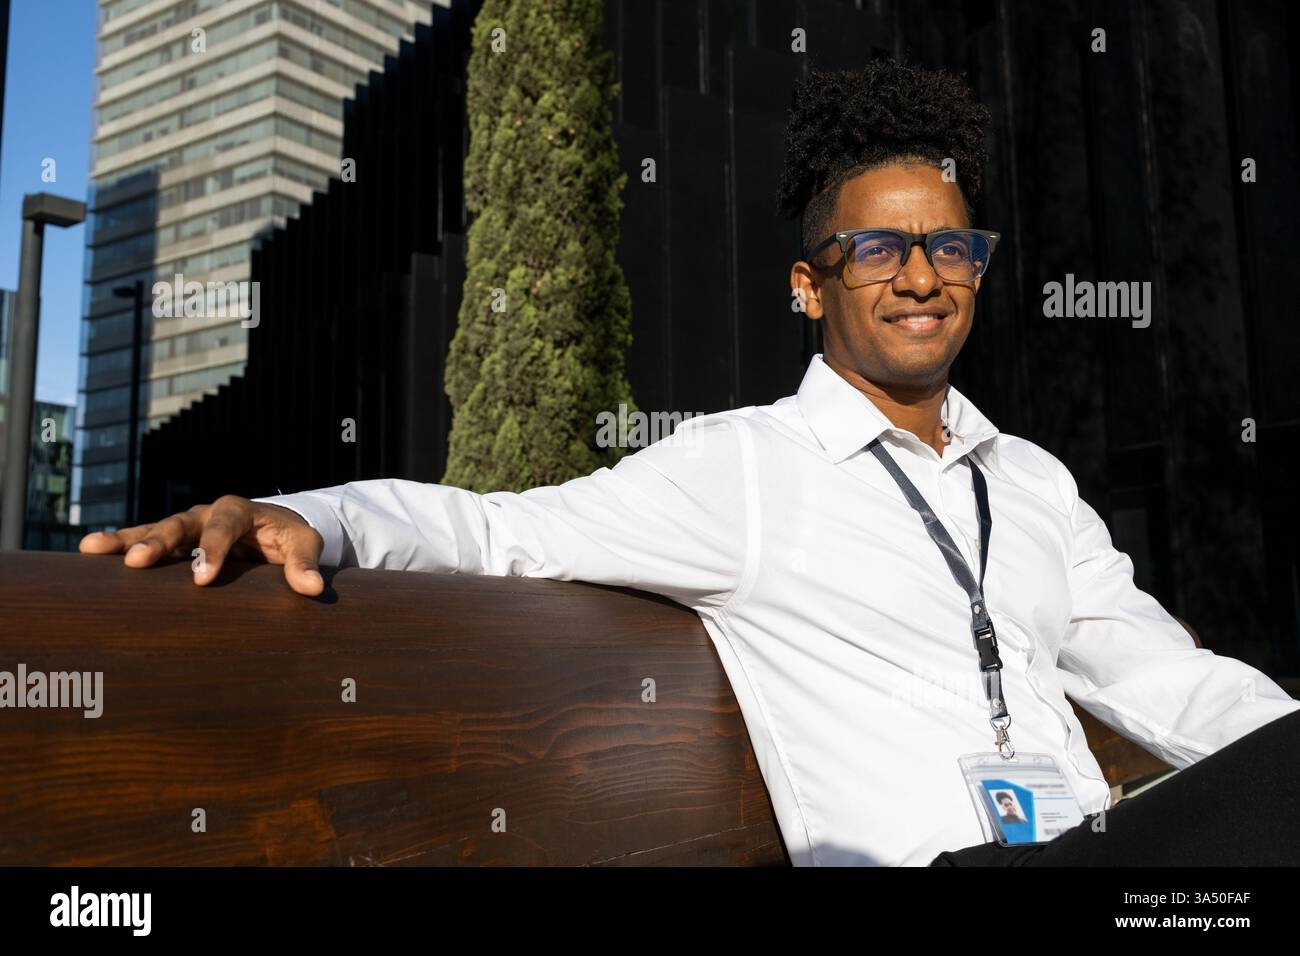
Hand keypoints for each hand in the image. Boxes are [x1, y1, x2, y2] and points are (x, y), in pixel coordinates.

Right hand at [78, 496, 325, 595]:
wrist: (276, 531)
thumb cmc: (290, 537)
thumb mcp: (304, 544)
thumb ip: (305, 564)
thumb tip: (313, 588)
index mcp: (238, 510)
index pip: (224, 526)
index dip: (213, 550)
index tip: (203, 578)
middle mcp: (206, 513)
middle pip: (180, 524)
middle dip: (158, 542)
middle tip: (136, 562)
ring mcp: (187, 527)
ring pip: (154, 530)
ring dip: (125, 541)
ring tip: (92, 549)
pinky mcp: (175, 543)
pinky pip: (145, 543)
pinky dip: (121, 548)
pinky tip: (90, 556)